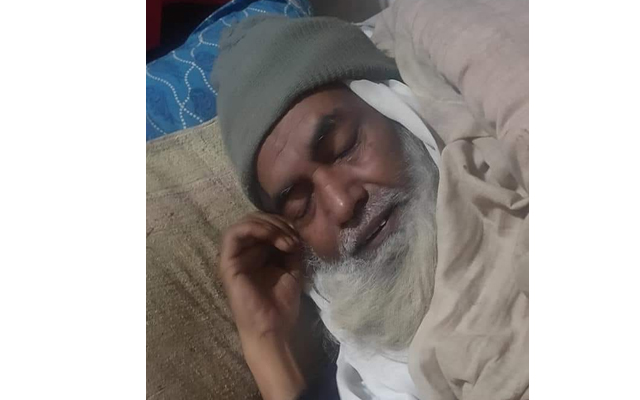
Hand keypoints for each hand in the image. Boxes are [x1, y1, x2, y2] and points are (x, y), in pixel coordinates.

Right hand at [219, 212, 302, 342]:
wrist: (274, 327)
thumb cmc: (282, 303)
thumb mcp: (292, 267)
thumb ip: (290, 247)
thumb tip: (295, 230)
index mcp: (257, 253)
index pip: (265, 224)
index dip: (283, 223)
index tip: (299, 237)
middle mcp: (244, 252)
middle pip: (255, 219)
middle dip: (278, 222)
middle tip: (294, 237)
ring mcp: (234, 257)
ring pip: (244, 222)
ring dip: (268, 225)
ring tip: (286, 240)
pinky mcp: (227, 263)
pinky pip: (233, 234)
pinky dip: (254, 228)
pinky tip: (272, 237)